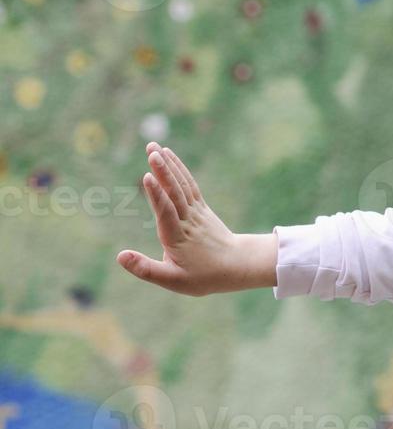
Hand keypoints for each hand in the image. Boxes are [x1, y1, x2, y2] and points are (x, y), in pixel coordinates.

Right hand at [117, 142, 248, 295]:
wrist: (237, 266)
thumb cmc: (203, 276)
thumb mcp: (173, 281)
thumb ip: (146, 269)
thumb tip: (120, 256)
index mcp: (177, 238)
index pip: (166, 212)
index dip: (157, 195)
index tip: (147, 176)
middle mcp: (188, 221)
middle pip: (175, 193)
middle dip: (163, 171)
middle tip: (151, 150)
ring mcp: (196, 212)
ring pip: (182, 185)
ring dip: (169, 165)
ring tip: (154, 147)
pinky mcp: (201, 208)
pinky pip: (189, 185)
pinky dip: (180, 170)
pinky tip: (169, 156)